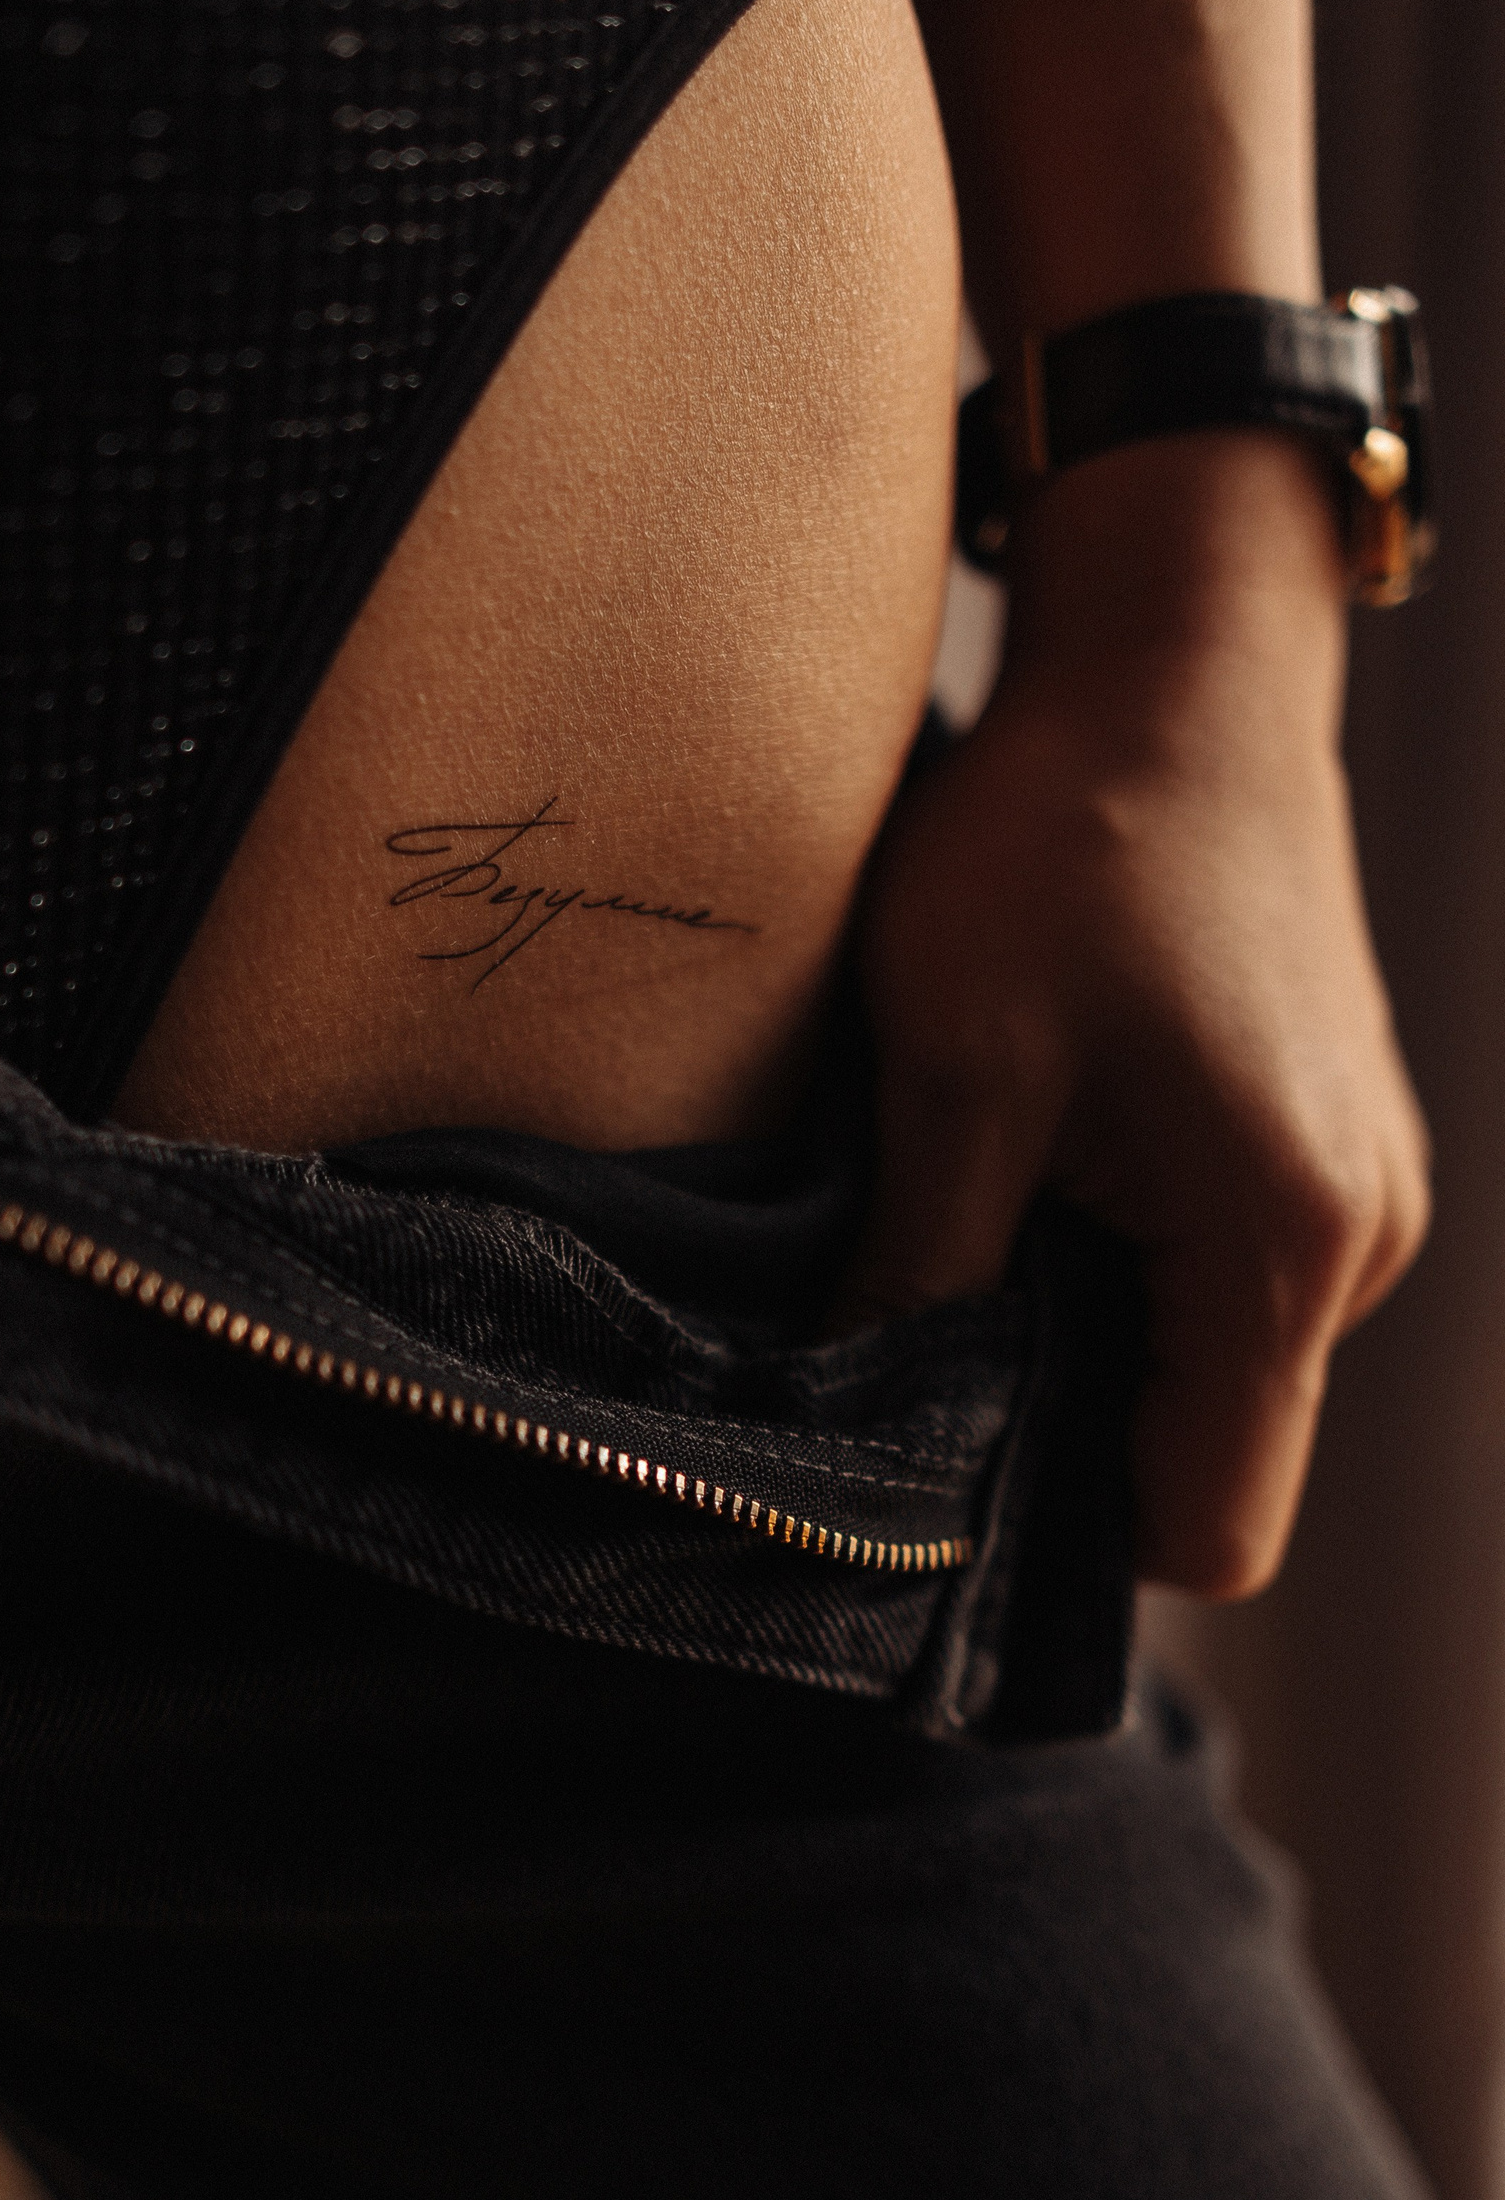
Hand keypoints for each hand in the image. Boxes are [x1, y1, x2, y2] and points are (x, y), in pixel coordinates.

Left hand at [845, 439, 1430, 1597]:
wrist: (1182, 664)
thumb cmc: (1070, 840)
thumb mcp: (955, 1068)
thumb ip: (917, 1274)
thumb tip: (842, 1432)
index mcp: (1283, 1248)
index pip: (1206, 1529)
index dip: (1062, 1535)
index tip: (932, 1473)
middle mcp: (1356, 1246)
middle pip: (1201, 1455)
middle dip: (1051, 1425)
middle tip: (916, 1328)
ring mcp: (1352, 1197)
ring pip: (1200, 1368)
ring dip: (1075, 1331)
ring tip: (974, 1213)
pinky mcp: (1321, 1150)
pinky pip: (1216, 1283)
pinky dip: (1116, 1266)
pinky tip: (1034, 1169)